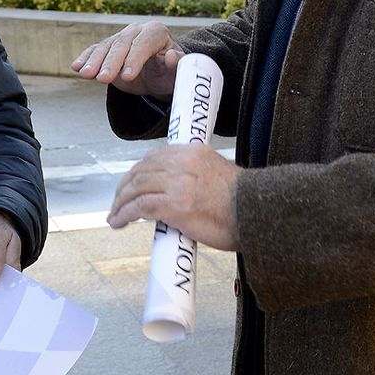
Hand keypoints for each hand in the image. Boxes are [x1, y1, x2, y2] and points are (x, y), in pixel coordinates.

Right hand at [71, 21, 182, 96]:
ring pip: (106, 47)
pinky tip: (76, 67)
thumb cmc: (170, 72)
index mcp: (156, 32)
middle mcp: (137, 30)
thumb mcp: (177, 72)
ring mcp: (121, 37)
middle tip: (103, 79)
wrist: (159, 74)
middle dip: (111, 62)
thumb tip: (171, 56)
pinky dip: (85, 58)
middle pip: (122, 44)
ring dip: (94, 61)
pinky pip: (95, 50)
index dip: (134, 59)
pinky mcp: (108, 47)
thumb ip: (178, 65)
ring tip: (85, 75)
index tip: (127, 76)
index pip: (143, 44)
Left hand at [107, 144, 240, 250]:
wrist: (258, 215)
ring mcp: (177, 183)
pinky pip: (139, 207)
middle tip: (118, 201)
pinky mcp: (174, 205)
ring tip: (115, 215)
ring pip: (136, 188)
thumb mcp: (219, 175)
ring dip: (121, 202)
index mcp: (194, 152)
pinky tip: (119, 222)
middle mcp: (184, 163)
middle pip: (141, 170)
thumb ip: (196, 176)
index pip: (155, 156)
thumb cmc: (244, 204)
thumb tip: (177, 192)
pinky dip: (124, 214)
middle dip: (124, 187)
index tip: (131, 184)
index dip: (138, 171)